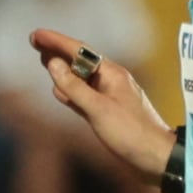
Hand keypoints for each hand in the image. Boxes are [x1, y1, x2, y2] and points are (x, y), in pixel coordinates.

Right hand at [30, 29, 177, 181]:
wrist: (157, 158)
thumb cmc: (131, 133)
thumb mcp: (99, 109)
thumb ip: (74, 87)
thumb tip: (53, 63)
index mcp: (111, 74)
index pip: (79, 51)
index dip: (56, 41)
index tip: (37, 35)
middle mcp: (110, 81)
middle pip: (79, 61)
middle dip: (57, 51)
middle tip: (35, 42)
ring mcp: (109, 97)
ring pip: (80, 78)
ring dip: (62, 69)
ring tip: (44, 60)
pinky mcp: (107, 112)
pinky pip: (84, 96)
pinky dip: (70, 90)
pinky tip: (60, 89)